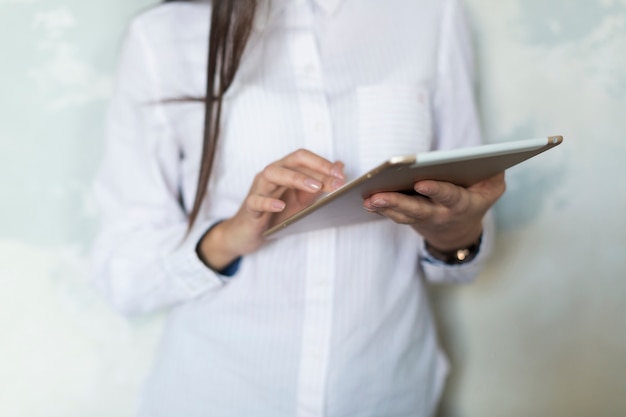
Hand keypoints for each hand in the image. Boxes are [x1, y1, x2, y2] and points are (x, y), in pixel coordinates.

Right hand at [198, 149, 344, 269]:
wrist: (249, 233)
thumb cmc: (277, 213)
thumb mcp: (302, 199)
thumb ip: (319, 183)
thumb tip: (340, 167)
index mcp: (284, 170)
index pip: (302, 157)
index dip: (322, 163)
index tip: (341, 174)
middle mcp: (271, 174)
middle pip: (291, 162)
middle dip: (315, 170)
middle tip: (335, 182)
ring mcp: (259, 189)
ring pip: (272, 174)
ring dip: (295, 179)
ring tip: (314, 188)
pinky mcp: (250, 207)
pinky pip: (256, 201)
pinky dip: (268, 202)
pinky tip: (281, 206)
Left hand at [363, 173, 505, 250]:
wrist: (459, 231)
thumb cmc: (475, 199)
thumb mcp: (492, 188)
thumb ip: (494, 175)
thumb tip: (491, 160)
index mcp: (461, 204)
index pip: (448, 196)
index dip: (436, 190)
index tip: (421, 182)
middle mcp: (440, 214)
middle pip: (417, 210)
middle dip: (397, 203)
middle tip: (378, 196)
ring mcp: (423, 219)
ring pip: (401, 215)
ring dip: (384, 207)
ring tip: (367, 198)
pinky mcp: (409, 219)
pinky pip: (393, 215)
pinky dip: (380, 208)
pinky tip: (366, 199)